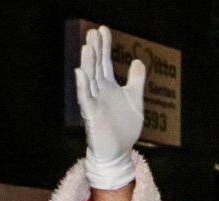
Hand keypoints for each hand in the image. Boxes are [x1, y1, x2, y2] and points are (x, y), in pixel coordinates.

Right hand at [73, 26, 144, 190]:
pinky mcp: (91, 115)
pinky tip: (80, 73)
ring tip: (87, 47)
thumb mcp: (135, 101)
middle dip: (95, 50)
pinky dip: (82, 86)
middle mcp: (99, 91)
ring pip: (89, 80)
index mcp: (109, 87)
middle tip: (93, 32)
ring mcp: (94, 102)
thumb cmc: (124, 127)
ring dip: (88, 64)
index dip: (105, 46)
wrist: (118, 152)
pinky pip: (85, 98)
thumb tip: (137, 61)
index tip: (103, 29)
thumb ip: (136, 82)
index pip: (105, 62)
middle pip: (96, 67)